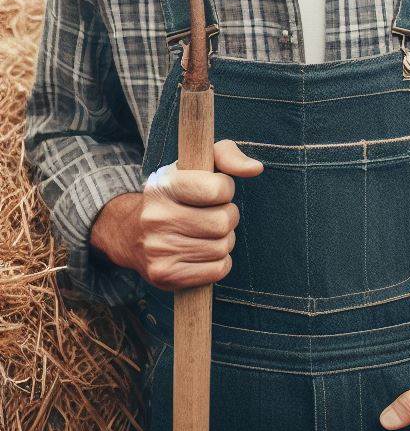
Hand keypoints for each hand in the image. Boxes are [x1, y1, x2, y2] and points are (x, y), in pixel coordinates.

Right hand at [90, 138, 262, 290]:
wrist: (133, 233)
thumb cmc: (178, 194)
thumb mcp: (196, 164)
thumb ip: (228, 155)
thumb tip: (255, 168)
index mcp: (164, 186)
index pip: (219, 189)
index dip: (225, 190)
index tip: (214, 192)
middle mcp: (156, 218)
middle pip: (224, 222)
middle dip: (227, 217)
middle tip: (212, 215)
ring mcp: (158, 249)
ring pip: (223, 247)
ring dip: (223, 241)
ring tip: (205, 234)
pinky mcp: (165, 275)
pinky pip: (218, 270)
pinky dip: (219, 262)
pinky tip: (202, 253)